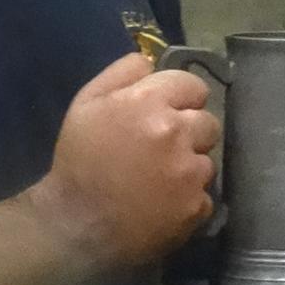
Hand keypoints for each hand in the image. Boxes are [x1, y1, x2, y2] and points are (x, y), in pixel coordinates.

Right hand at [30, 54, 219, 265]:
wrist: (75, 224)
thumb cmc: (79, 160)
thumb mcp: (86, 104)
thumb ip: (121, 74)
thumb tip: (150, 60)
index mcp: (149, 103)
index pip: (194, 87)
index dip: (181, 100)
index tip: (167, 114)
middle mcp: (176, 134)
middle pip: (209, 123)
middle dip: (189, 133)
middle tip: (162, 150)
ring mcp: (189, 173)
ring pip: (207, 162)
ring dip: (189, 168)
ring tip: (158, 180)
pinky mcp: (195, 207)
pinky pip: (204, 196)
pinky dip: (188, 200)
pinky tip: (162, 204)